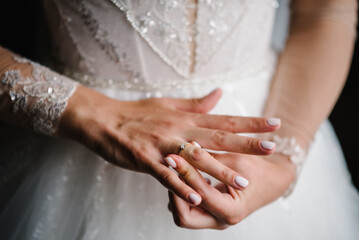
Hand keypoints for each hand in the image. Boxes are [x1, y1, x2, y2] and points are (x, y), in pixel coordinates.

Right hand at [58, 85, 280, 204]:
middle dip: (246, 143)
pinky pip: (166, 175)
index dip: (250, 122)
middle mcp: (179, 130)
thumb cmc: (137, 113)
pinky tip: (198, 197)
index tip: (274, 124)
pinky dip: (182, 186)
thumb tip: (220, 94)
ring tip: (242, 181)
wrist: (103, 119)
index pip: (224, 119)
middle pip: (217, 137)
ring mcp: (163, 145)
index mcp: (186, 118)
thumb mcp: (169, 104)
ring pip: (195, 159)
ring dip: (219, 170)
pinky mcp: (146, 160)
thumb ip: (196, 103)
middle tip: (271, 148)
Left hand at [167, 150, 295, 228]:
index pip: (200, 194)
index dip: (186, 174)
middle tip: (169, 165)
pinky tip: (183, 172)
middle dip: (174, 191)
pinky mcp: (208, 212)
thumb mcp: (236, 160)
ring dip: (176, 191)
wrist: (271, 180)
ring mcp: (213, 219)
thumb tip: (186, 146)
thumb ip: (210, 158)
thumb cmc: (256, 169)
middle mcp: (220, 221)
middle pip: (184, 217)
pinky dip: (183, 191)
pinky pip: (188, 207)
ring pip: (183, 213)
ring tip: (174, 167)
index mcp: (231, 211)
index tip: (174, 155)